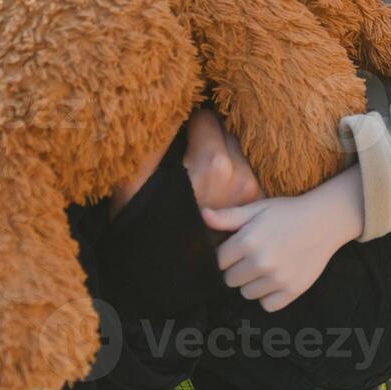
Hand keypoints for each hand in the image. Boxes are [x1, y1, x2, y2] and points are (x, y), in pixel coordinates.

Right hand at [108, 109, 264, 219]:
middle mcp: (239, 176)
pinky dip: (232, 178)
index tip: (180, 133)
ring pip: (238, 157)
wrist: (165, 276)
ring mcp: (250, 195)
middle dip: (208, 140)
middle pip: (227, 136)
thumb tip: (155, 113)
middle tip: (189, 154)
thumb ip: (149, 143)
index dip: (190, 123)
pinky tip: (215, 191)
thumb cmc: (146, 227)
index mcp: (212, 163)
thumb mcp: (135, 183)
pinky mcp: (255, 209)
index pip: (208, 119)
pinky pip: (245, 178)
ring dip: (222, 159)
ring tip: (202, 175)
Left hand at [201, 167, 364, 311]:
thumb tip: (202, 216)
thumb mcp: (257, 208)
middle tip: (253, 256)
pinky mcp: (292, 291)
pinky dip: (269, 296)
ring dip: (252, 283)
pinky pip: (267, 305)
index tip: (236, 249)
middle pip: (230, 280)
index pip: (218, 262)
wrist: (324, 221)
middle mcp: (261, 262)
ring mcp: (277, 278)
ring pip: (247, 293)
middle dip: (237, 269)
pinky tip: (276, 278)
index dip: (226, 256)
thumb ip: (228, 216)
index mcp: (248, 241)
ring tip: (266, 265)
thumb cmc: (287, 213)